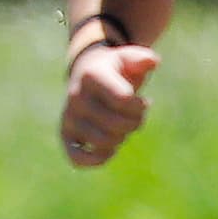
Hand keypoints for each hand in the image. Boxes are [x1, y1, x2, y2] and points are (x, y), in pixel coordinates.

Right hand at [59, 43, 158, 168]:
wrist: (86, 74)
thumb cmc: (115, 69)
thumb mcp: (128, 58)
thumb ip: (141, 58)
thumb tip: (152, 62)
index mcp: (92, 76)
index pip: (124, 100)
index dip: (139, 106)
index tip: (141, 101)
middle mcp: (76, 97)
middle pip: (117, 125)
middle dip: (135, 123)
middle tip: (134, 115)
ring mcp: (69, 117)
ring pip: (104, 143)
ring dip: (121, 138)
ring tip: (121, 127)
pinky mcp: (65, 135)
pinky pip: (77, 158)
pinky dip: (96, 160)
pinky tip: (109, 150)